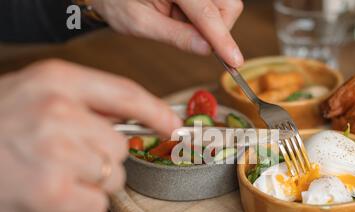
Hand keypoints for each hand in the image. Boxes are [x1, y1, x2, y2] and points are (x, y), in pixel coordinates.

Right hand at [0, 59, 181, 211]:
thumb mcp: (30, 97)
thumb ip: (80, 103)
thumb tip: (129, 117)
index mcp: (55, 82)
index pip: (126, 94)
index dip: (156, 111)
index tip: (173, 126)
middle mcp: (59, 112)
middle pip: (119, 147)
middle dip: (99, 160)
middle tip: (61, 161)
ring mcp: (57, 153)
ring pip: (112, 178)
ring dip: (87, 184)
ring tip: (48, 177)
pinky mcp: (53, 194)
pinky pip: (98, 205)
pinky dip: (78, 208)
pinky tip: (47, 197)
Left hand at [91, 0, 243, 66]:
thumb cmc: (117, 0)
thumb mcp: (139, 23)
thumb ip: (175, 35)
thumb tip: (207, 49)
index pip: (207, 14)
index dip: (223, 40)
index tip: (235, 61)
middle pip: (228, 5)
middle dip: (217, 29)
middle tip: (187, 34)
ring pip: (225, 5)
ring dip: (208, 22)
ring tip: (176, 19)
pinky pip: (215, 4)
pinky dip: (203, 16)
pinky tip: (180, 13)